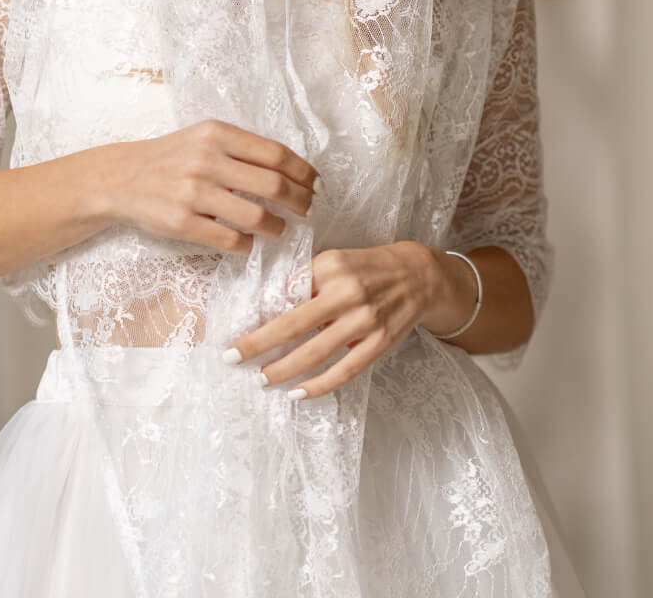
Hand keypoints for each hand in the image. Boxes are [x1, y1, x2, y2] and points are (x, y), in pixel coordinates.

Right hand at [94, 119, 316, 253]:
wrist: (121, 178)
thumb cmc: (172, 157)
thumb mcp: (205, 137)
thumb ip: (242, 148)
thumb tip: (293, 171)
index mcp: (217, 134)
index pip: (276, 154)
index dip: (304, 172)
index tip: (316, 185)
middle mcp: (207, 160)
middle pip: (274, 185)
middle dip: (300, 202)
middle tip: (307, 210)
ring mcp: (193, 193)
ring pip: (256, 217)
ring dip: (278, 228)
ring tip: (280, 229)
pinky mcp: (181, 223)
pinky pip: (230, 240)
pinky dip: (248, 244)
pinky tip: (250, 242)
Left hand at [222, 241, 437, 398]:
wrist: (420, 276)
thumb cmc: (368, 268)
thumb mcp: (336, 260)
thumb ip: (307, 280)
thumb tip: (270, 306)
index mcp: (331, 267)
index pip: (287, 292)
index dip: (261, 313)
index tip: (236, 328)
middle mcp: (348, 293)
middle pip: (294, 324)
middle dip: (259, 343)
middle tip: (232, 357)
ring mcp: (366, 321)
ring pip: (317, 353)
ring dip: (284, 369)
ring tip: (261, 378)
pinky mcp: (380, 343)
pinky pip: (345, 370)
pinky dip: (319, 385)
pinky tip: (297, 392)